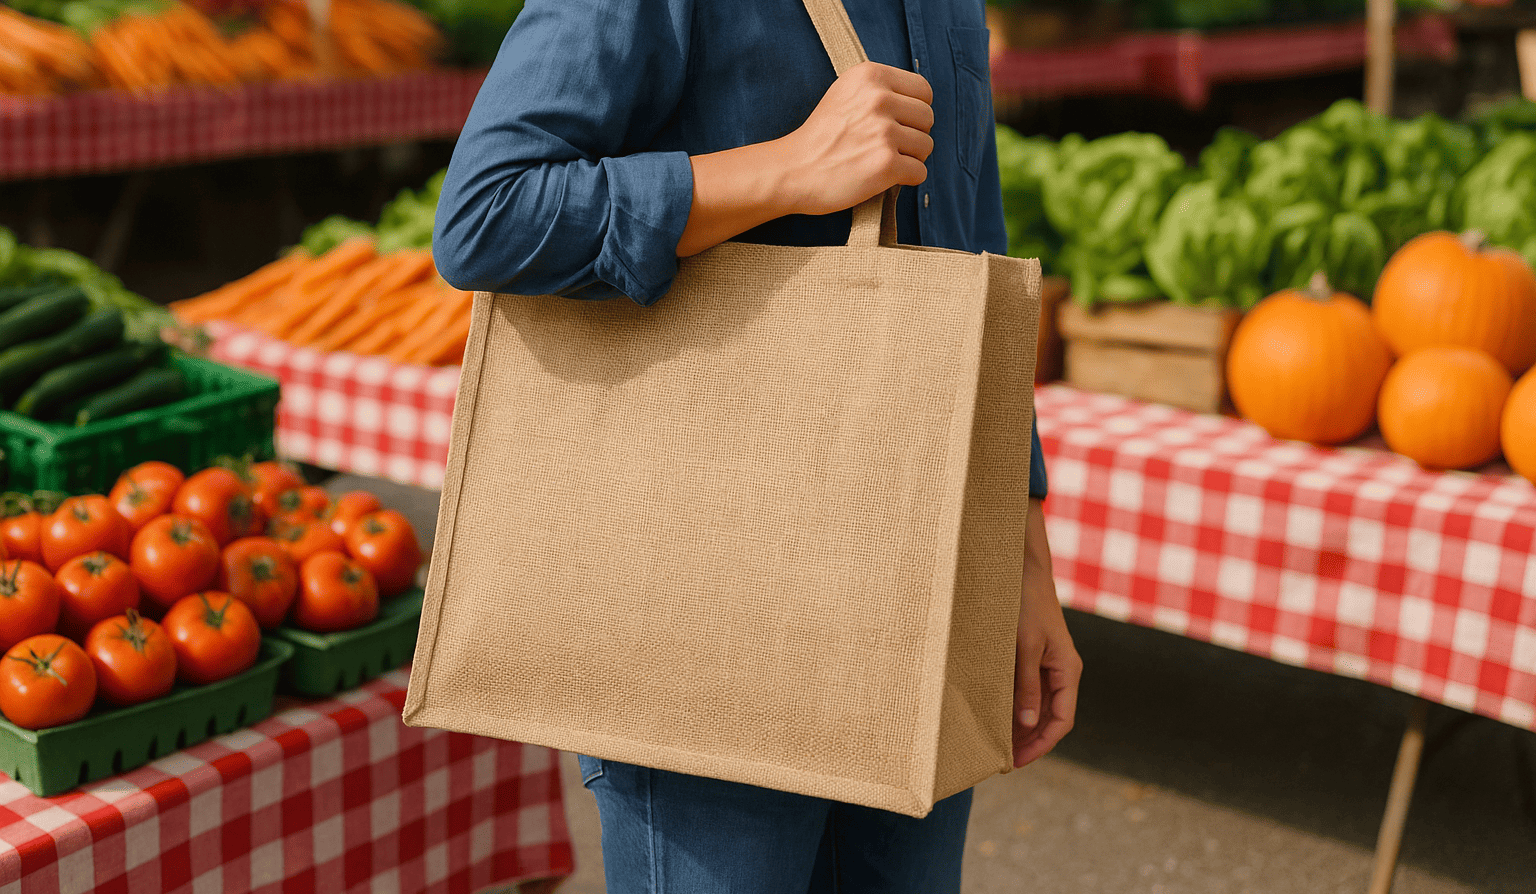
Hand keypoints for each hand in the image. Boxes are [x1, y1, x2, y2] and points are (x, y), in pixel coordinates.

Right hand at [777, 62, 934, 215]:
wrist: (792, 170)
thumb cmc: (820, 137)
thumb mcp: (845, 93)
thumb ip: (879, 90)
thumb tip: (917, 102)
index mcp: (870, 76)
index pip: (923, 89)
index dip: (915, 109)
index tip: (898, 123)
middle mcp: (879, 99)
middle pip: (927, 118)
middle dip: (914, 135)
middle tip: (888, 147)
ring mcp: (883, 132)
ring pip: (926, 146)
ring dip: (911, 158)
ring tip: (883, 161)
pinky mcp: (886, 164)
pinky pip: (920, 172)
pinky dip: (907, 179)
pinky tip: (885, 178)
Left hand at [1012, 498, 1080, 768]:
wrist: (1021, 569)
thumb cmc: (1025, 604)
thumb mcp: (1025, 647)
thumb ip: (1026, 685)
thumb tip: (1027, 721)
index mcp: (1067, 671)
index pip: (1061, 721)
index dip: (1040, 744)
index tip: (1016, 761)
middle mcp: (1061, 671)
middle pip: (1049, 718)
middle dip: (1029, 740)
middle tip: (1001, 759)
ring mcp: (1047, 664)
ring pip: (1038, 706)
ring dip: (1020, 726)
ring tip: (996, 744)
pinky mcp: (1032, 656)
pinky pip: (1027, 690)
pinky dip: (1014, 706)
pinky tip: (995, 716)